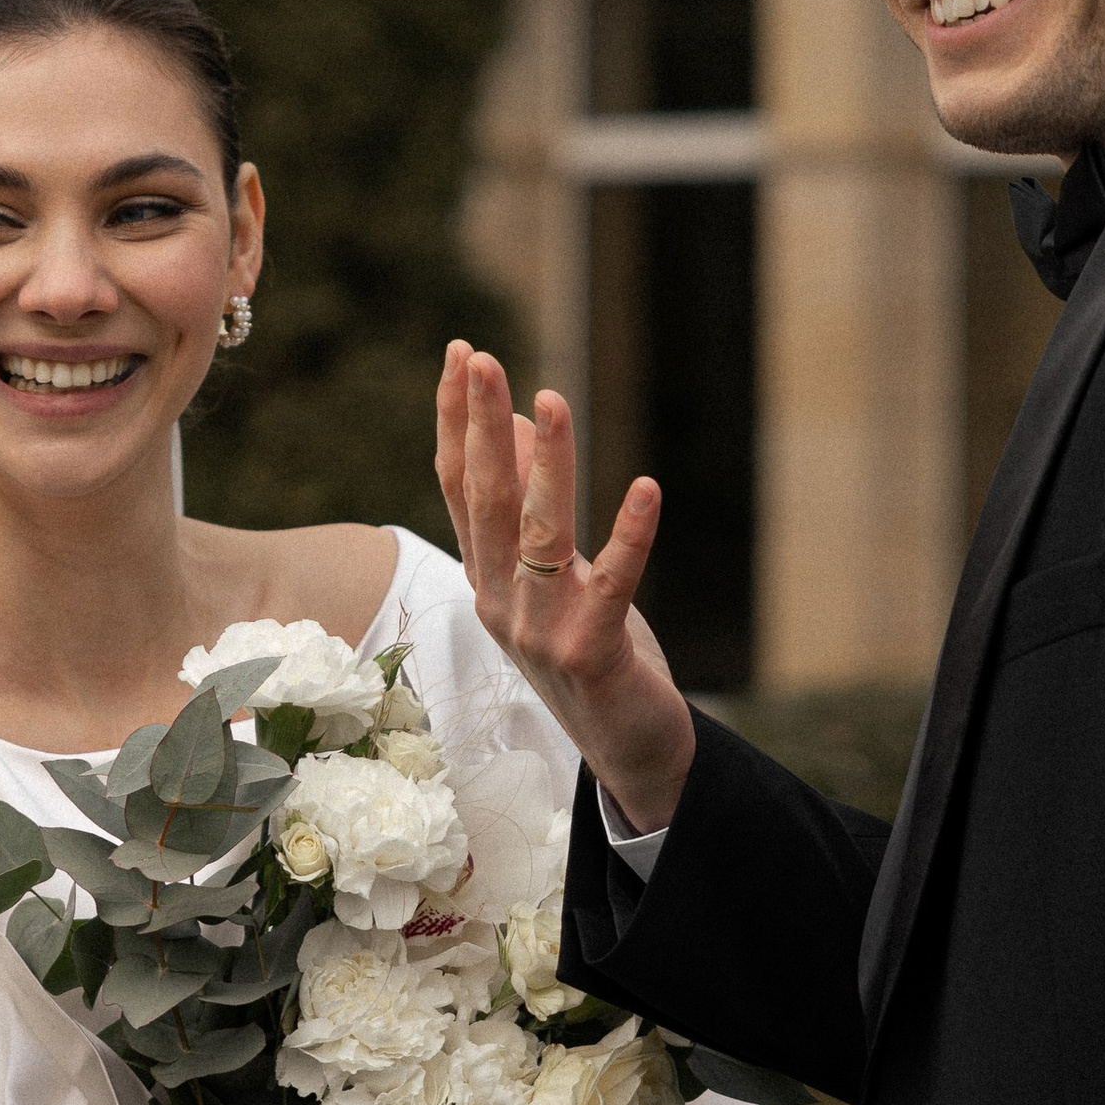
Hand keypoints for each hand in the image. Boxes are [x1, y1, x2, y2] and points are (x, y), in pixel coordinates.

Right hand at [434, 341, 696, 833]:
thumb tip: (529, 424)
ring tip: (553, 399)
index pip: (458, 487)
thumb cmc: (589, 651)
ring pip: (540, 533)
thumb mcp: (556, 575)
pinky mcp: (592, 654)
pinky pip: (612, 585)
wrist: (627, 749)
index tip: (460, 355)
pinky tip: (647, 489)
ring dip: (547, 463)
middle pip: (485, 501)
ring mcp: (542, 631)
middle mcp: (501, 601)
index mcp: (488, 578)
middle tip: (481, 357)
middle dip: (482, 426)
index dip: (458, 421)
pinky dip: (631, 537)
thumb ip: (533, 510)